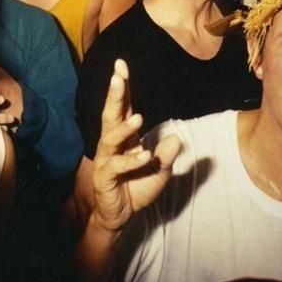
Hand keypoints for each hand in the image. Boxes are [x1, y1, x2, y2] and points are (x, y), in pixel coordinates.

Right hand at [92, 59, 180, 232]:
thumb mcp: (160, 171)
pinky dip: (131, 160)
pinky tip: (145, 155)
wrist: (121, 215)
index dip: (123, 87)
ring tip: (139, 118)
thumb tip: (176, 138)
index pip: (123, 107)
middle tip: (117, 77)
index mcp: (124, 136)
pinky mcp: (105, 177)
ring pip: (110, 137)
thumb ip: (167, 155)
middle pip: (110, 114)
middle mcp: (111, 143)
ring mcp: (106, 159)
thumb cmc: (138, 187)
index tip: (120, 65)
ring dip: (124, 127)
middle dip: (114, 95)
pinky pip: (117, 166)